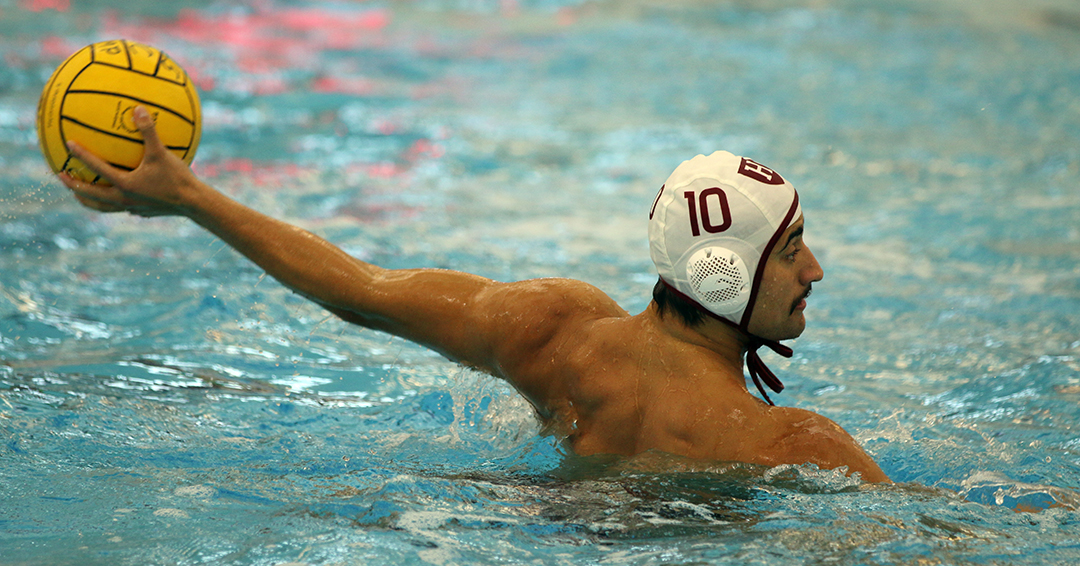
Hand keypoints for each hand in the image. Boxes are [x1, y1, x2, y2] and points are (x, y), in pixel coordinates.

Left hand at [58, 105, 202, 216]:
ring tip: (79, 192)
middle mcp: (124, 200)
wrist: (195, 204)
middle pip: (90, 196)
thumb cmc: (178, 179)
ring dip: (88, 199)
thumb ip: (149, 131)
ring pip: (102, 207)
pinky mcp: (143, 212)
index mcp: (124, 184)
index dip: (81, 155)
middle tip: (61, 175)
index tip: (68, 145)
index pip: (97, 169)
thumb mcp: (162, 153)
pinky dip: (111, 202)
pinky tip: (116, 195)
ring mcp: (132, 208)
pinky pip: (120, 208)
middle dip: (73, 185)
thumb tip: (138, 109)